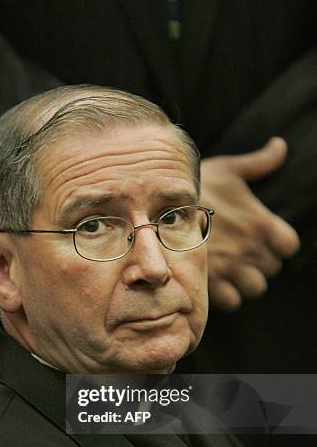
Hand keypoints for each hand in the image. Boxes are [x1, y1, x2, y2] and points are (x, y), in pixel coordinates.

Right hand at [201, 137, 299, 310]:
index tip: (264, 241)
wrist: (157, 208)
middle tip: (241, 254)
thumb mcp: (228, 169)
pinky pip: (233, 301)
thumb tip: (280, 145)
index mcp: (260, 222)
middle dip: (259, 263)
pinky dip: (227, 295)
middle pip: (271, 269)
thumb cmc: (196, 186)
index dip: (279, 246)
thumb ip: (258, 162)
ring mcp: (231, 267)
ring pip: (255, 288)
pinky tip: (216, 281)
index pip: (289, 246)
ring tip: (230, 270)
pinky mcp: (211, 283)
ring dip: (245, 281)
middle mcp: (249, 248)